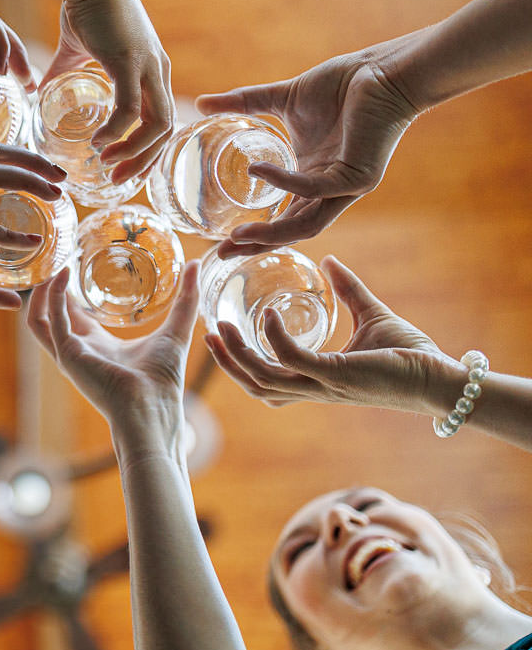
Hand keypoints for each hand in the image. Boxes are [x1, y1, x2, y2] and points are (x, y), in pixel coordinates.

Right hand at [27, 260, 200, 456]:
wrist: (153, 406)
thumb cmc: (163, 378)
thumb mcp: (175, 329)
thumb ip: (185, 298)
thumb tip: (196, 265)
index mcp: (98, 346)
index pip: (72, 315)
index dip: (68, 291)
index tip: (71, 264)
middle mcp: (78, 349)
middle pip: (50, 315)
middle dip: (48, 288)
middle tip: (54, 256)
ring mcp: (69, 354)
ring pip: (38, 320)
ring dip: (39, 292)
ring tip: (49, 263)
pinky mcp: (68, 355)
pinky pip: (50, 322)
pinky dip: (51, 298)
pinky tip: (61, 275)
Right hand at [43, 0, 173, 182]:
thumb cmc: (86, 6)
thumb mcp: (76, 50)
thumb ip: (63, 74)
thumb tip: (38, 91)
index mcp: (151, 72)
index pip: (161, 121)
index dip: (145, 150)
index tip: (120, 168)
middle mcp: (158, 73)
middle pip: (166, 130)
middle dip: (143, 161)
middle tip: (115, 178)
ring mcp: (149, 67)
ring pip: (157, 125)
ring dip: (134, 151)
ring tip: (106, 162)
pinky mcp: (131, 62)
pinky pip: (131, 109)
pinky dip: (117, 131)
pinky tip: (97, 140)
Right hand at [196, 52, 421, 256]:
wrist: (383, 71)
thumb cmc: (342, 85)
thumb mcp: (282, 99)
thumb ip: (244, 103)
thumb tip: (201, 103)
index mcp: (312, 177)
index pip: (282, 217)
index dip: (254, 232)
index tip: (219, 241)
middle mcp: (329, 189)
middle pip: (292, 232)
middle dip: (257, 245)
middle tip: (222, 253)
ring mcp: (346, 187)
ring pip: (307, 224)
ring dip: (272, 233)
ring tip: (239, 236)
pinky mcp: (359, 176)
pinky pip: (316, 188)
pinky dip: (285, 182)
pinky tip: (259, 170)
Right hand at [204, 256, 452, 412]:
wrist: (442, 377)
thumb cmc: (413, 354)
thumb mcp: (372, 315)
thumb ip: (348, 290)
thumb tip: (329, 261)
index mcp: (318, 379)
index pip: (269, 383)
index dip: (241, 365)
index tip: (222, 337)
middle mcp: (315, 388)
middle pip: (255, 386)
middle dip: (227, 363)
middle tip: (207, 332)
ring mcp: (324, 384)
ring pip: (263, 378)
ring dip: (237, 355)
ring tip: (219, 327)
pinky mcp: (337, 375)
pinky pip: (292, 358)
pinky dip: (274, 337)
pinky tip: (268, 314)